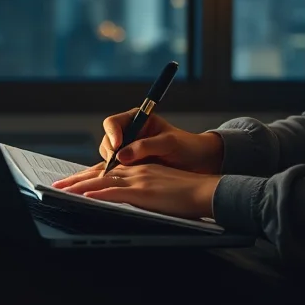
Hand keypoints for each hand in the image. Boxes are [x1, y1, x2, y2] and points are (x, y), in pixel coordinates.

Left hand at [52, 163, 221, 219]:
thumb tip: (130, 199)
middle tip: (57, 185)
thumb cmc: (189, 193)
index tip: (72, 181)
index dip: (87, 176)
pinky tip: (85, 197)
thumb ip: (144, 190)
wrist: (207, 191)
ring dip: (79, 186)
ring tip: (61, 191)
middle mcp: (136, 170)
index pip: (107, 171)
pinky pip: (115, 192)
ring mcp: (139, 180)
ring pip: (102, 181)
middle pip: (99, 173)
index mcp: (140, 169)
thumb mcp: (161, 187)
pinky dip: (97, 194)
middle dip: (76, 179)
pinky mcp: (143, 192)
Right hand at [97, 109, 224, 173]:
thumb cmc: (186, 146)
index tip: (118, 146)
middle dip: (110, 153)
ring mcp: (128, 152)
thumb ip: (145, 146)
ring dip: (111, 167)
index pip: (113, 123)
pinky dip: (113, 177)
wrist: (198, 162)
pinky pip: (115, 171)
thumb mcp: (169, 143)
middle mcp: (129, 135)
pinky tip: (114, 183)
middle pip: (107, 142)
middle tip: (119, 165)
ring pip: (109, 158)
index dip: (112, 134)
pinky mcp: (130, 168)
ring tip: (124, 174)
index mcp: (137, 120)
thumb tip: (121, 155)